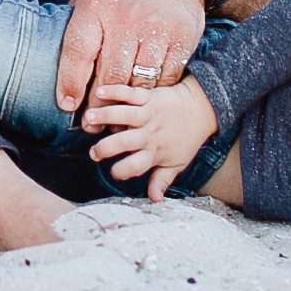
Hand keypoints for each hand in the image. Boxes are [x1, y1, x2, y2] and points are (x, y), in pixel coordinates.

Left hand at [58, 0, 205, 115]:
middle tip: (91, 125)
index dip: (70, 82)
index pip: (79, 51)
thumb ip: (79, 29)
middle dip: (98, 106)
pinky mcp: (182, 39)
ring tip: (115, 120)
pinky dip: (153, 93)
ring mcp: (157, 29)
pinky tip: (143, 100)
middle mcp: (127, 17)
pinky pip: (165, 78)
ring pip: (138, 82)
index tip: (67, 105)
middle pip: (109, 74)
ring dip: (126, 106)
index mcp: (97, 6)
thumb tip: (60, 71)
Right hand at [83, 80, 218, 200]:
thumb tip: (153, 199)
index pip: (136, 165)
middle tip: (93, 152)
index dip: (122, 171)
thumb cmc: (187, 139)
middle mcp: (150, 134)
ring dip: (105, 115)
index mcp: (155, 152)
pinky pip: (130, 93)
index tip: (112, 171)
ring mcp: (149, 114)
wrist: (201, 109)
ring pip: (124, 114)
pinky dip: (115, 91)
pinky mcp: (149, 96)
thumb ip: (161, 181)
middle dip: (106, 147)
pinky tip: (100, 90)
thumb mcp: (177, 163)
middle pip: (125, 142)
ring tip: (89, 118)